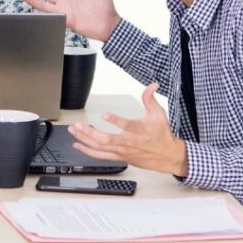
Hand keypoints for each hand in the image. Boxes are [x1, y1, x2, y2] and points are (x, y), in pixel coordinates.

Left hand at [67, 83, 188, 176]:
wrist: (169, 157)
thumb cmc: (162, 135)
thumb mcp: (159, 114)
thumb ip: (150, 99)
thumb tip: (152, 84)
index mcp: (139, 130)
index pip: (127, 125)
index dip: (116, 120)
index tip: (104, 114)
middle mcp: (129, 142)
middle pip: (108, 140)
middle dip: (91, 133)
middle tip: (78, 125)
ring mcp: (123, 151)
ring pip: (102, 148)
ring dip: (86, 140)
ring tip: (74, 131)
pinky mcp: (120, 157)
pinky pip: (102, 156)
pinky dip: (89, 152)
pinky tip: (78, 145)